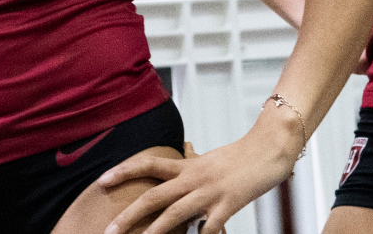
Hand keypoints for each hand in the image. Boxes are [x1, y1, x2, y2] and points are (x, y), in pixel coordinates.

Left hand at [100, 128, 292, 233]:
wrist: (271, 147)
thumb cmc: (243, 155)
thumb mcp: (211, 159)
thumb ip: (194, 164)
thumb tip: (183, 156)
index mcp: (188, 166)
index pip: (148, 164)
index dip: (123, 171)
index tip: (101, 180)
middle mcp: (194, 178)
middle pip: (153, 196)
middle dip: (128, 215)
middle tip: (108, 229)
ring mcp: (210, 193)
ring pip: (175, 214)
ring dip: (155, 232)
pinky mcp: (229, 204)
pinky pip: (211, 228)